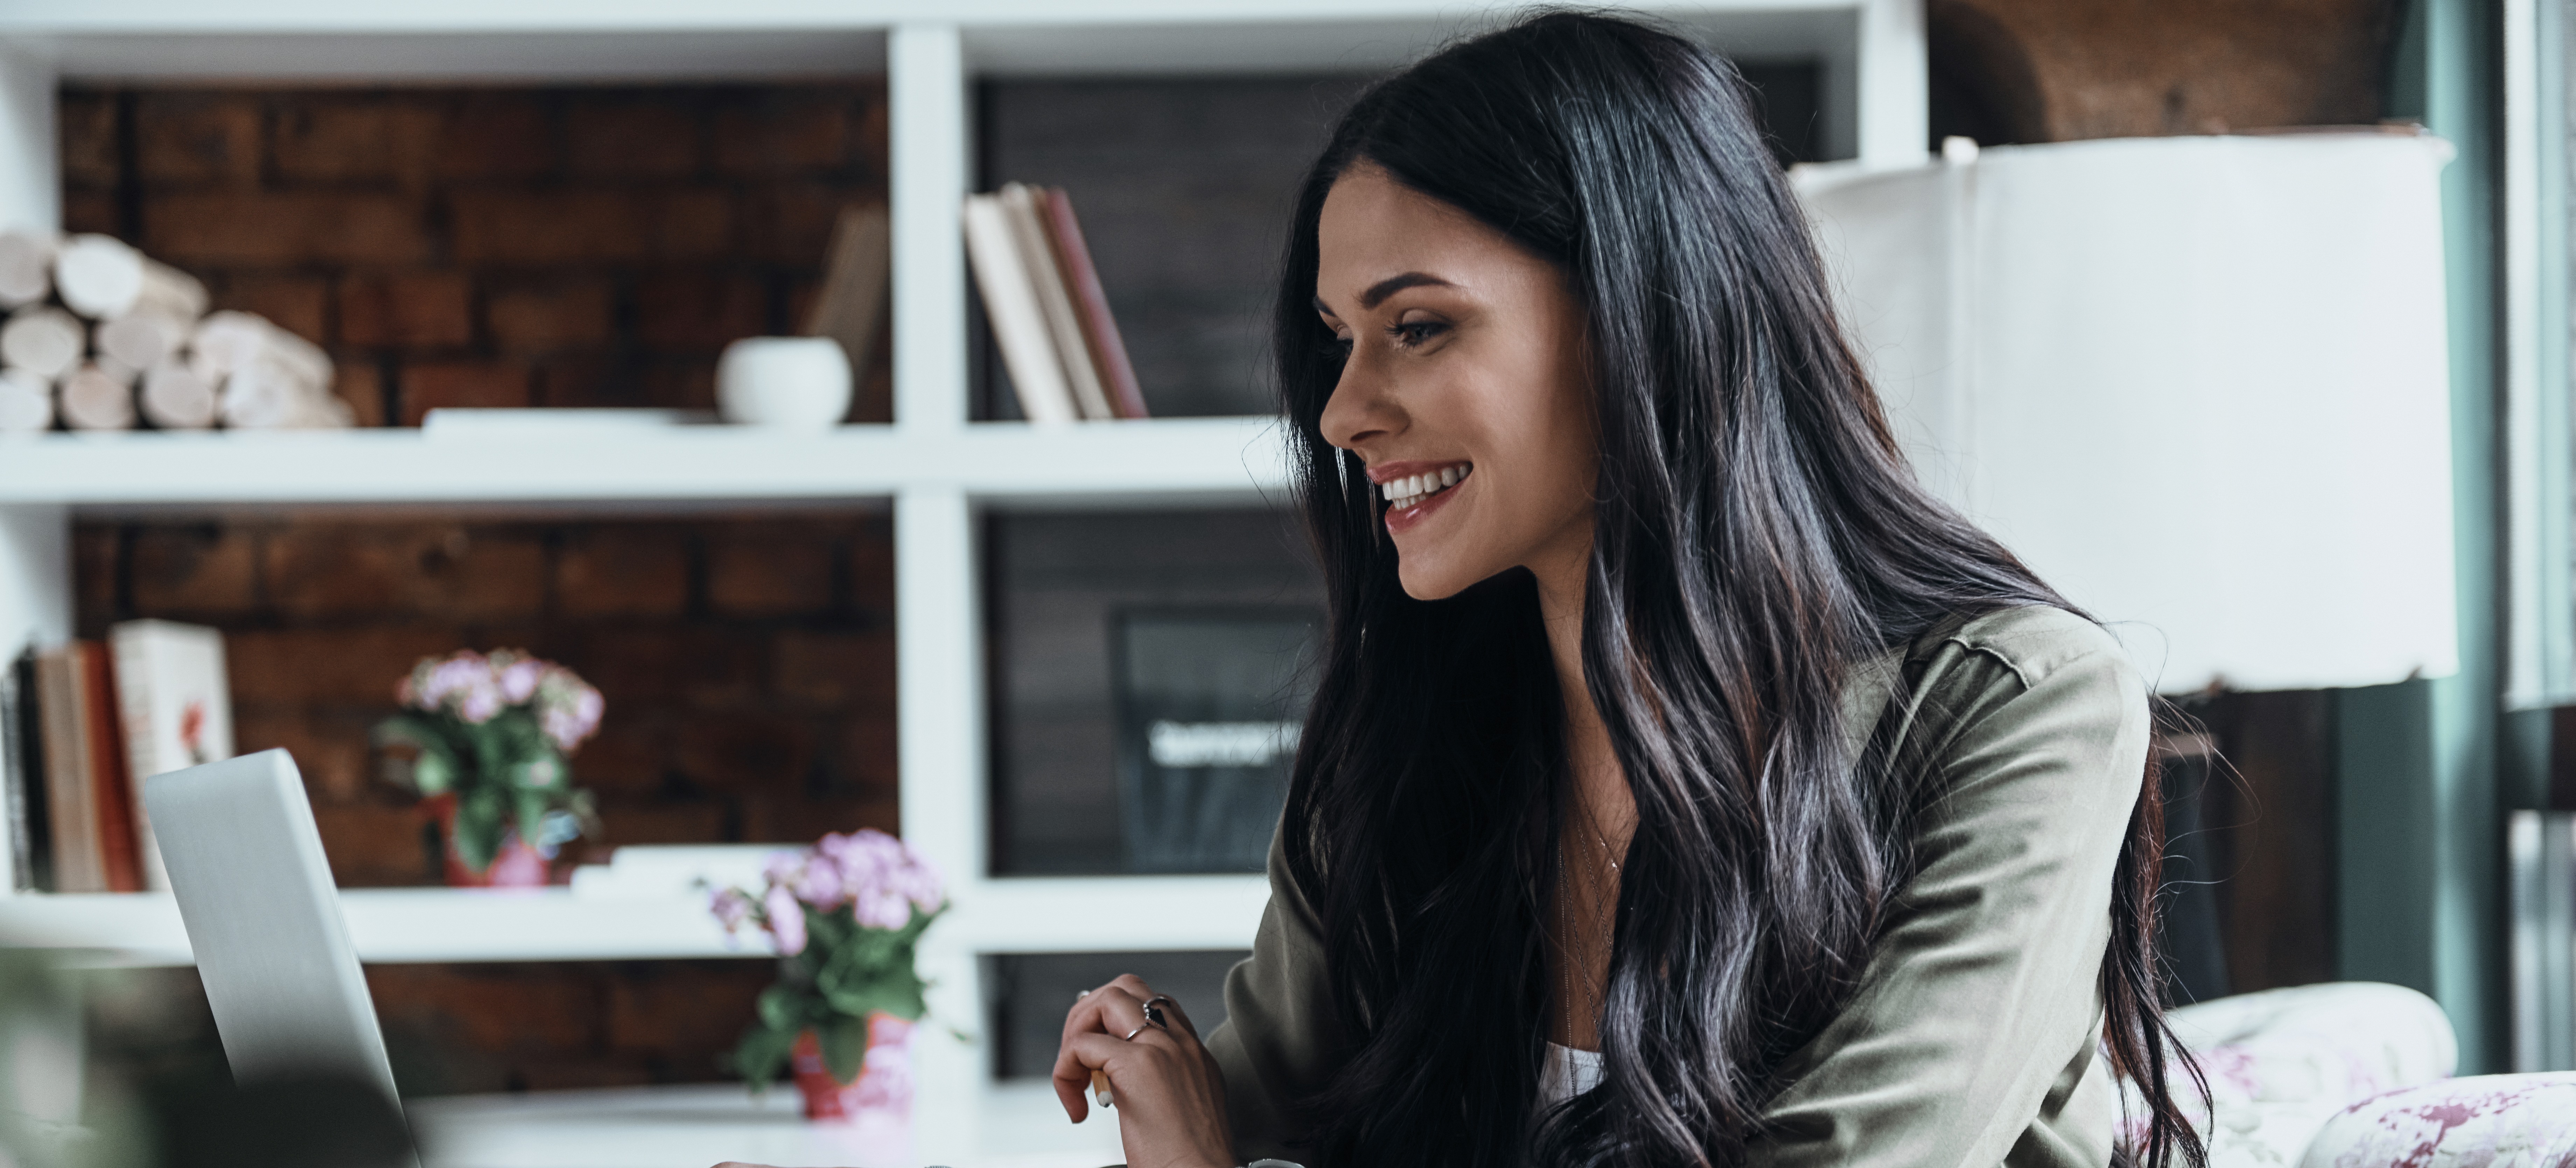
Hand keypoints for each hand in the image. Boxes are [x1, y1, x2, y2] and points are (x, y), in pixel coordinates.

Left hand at [1053, 974, 1234, 1167]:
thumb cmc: (1189, 1160)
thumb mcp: (1182, 1112)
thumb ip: (1158, 1086)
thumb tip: (1120, 1085)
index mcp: (1194, 1054)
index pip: (1152, 1006)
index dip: (1114, 1022)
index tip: (1099, 1059)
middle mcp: (1182, 1044)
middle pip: (1126, 989)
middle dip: (1090, 1014)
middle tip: (1078, 1057)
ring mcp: (1163, 1049)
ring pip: (1107, 1000)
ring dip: (1077, 1031)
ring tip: (1075, 1074)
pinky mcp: (1138, 1066)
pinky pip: (1083, 1044)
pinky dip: (1066, 1069)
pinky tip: (1075, 1102)